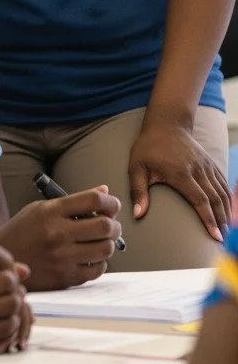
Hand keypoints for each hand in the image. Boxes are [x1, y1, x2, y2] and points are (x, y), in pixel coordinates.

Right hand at [0, 189, 121, 289]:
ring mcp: (61, 258)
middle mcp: (56, 234)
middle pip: (105, 226)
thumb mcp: (41, 208)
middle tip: (111, 226)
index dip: (110, 201)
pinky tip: (90, 257)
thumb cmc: (23, 230)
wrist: (2, 258)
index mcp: (50, 211)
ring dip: (108, 244)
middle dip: (114, 225)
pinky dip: (99, 263)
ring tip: (100, 241)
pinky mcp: (64, 278)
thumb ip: (74, 201)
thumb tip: (104, 190)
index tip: (112, 205)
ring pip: (105, 249)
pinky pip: (97, 270)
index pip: (93, 200)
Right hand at [0, 240, 29, 363]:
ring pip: (11, 304)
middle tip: (7, 290)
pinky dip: (7, 324)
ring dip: (12, 305)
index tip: (2, 267)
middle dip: (12, 284)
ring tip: (2, 307)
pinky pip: (4, 327)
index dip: (5, 258)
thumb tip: (23, 270)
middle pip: (7, 279)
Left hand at [128, 117, 230, 240]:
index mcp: (181, 173)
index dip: (209, 219)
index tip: (215, 236)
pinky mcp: (210, 163)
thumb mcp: (136, 167)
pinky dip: (227, 198)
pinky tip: (227, 211)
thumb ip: (138, 191)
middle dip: (221, 221)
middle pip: (216, 199)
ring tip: (225, 230)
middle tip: (222, 240)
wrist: (166, 124)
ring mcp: (206, 166)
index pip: (200, 200)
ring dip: (226, 211)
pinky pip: (223, 183)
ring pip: (222, 192)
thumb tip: (137, 214)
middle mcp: (198, 170)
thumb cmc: (148, 147)